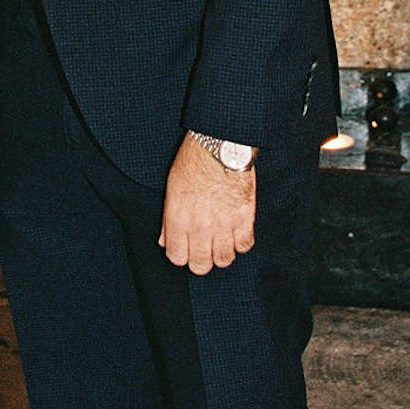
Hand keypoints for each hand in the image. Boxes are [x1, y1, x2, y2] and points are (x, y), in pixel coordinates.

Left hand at [160, 134, 255, 272]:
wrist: (220, 142)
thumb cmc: (194, 161)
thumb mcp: (172, 187)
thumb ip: (168, 219)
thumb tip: (164, 241)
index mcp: (178, 218)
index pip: (177, 258)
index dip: (182, 255)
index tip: (186, 248)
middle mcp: (200, 226)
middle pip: (200, 265)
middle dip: (201, 260)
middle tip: (205, 248)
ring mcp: (223, 224)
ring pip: (224, 260)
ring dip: (222, 252)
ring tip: (222, 240)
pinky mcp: (245, 218)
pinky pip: (245, 246)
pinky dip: (241, 242)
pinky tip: (237, 231)